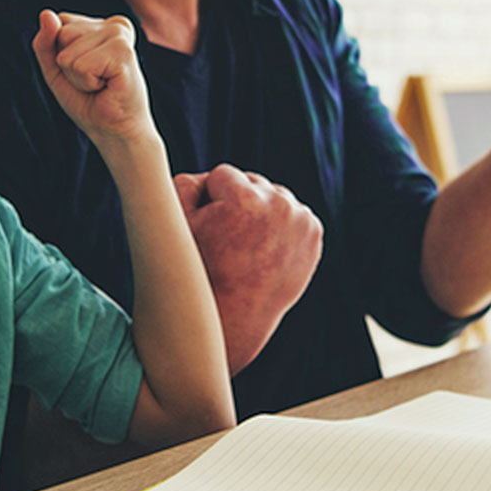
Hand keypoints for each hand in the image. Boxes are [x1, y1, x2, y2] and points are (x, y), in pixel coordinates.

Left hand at [32, 10, 150, 145]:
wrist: (114, 130)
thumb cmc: (89, 100)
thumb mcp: (56, 68)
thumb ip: (45, 42)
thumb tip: (46, 13)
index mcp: (102, 24)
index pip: (60, 21)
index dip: (61, 53)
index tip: (85, 70)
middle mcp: (114, 25)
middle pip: (63, 33)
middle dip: (68, 65)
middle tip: (93, 81)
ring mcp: (121, 36)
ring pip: (69, 51)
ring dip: (77, 77)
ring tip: (100, 85)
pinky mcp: (124, 52)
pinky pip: (80, 65)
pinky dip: (86, 82)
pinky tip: (106, 87)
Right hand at [174, 165, 322, 375]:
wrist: (232, 319)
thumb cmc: (198, 271)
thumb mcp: (176, 224)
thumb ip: (185, 182)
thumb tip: (204, 170)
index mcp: (245, 200)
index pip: (222, 175)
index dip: (209, 201)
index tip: (207, 229)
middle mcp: (280, 206)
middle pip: (251, 182)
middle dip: (237, 202)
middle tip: (227, 239)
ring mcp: (301, 221)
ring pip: (272, 196)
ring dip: (260, 210)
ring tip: (245, 243)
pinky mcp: (314, 234)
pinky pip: (291, 214)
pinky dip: (279, 225)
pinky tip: (264, 246)